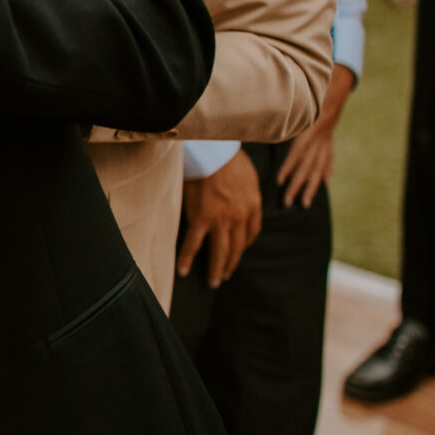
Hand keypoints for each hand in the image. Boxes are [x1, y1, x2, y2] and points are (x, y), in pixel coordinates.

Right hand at [178, 147, 263, 287]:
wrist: (212, 153)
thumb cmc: (228, 157)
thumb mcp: (249, 175)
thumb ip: (248, 191)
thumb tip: (244, 196)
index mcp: (252, 205)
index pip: (251, 232)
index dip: (245, 244)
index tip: (239, 250)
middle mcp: (239, 217)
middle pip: (237, 247)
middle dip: (231, 264)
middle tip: (225, 276)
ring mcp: (220, 220)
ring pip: (219, 251)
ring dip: (216, 269)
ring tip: (213, 282)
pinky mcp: (200, 219)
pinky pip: (193, 244)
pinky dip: (187, 258)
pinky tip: (182, 270)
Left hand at [275, 66, 354, 209]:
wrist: (333, 91)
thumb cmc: (307, 97)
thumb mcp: (293, 105)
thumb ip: (276, 116)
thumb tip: (253, 120)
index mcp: (307, 130)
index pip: (297, 152)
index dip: (288, 167)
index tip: (279, 181)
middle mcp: (318, 140)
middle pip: (307, 167)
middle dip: (297, 186)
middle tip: (287, 202)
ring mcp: (326, 143)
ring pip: (318, 169)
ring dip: (312, 187)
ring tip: (305, 203)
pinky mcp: (330, 142)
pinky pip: (328, 160)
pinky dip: (326, 173)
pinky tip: (324, 185)